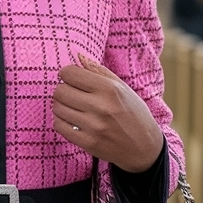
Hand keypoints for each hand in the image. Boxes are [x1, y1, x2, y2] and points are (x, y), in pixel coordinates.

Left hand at [52, 54, 163, 172]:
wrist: (144, 147)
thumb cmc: (133, 113)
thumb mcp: (122, 87)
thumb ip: (99, 71)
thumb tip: (78, 56)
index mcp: (110, 89)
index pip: (70, 73)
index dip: (67, 74)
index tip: (72, 78)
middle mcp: (101, 107)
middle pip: (60, 91)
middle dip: (62, 89)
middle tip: (71, 93)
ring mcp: (93, 127)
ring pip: (57, 108)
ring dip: (61, 105)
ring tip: (73, 106)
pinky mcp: (87, 143)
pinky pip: (59, 126)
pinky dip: (61, 121)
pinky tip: (72, 120)